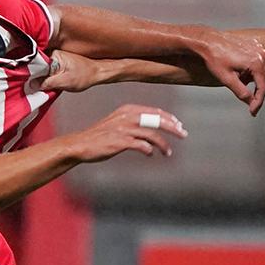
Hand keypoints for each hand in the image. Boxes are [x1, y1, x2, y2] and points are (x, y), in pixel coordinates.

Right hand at [31, 49, 105, 93]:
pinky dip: (48, 80)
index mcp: (54, 55)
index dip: (31, 75)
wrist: (97, 73)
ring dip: (43, 80)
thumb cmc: (86, 75)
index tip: (29, 84)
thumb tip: (32, 85)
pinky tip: (51, 84)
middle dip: (37, 79)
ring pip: (42, 71)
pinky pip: (47, 72)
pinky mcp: (57, 64)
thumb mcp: (65, 82)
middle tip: (39, 88)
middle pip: (37, 68)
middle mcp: (53, 55)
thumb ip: (48, 83)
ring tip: (49, 86)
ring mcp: (55, 59)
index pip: (35, 64)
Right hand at [66, 104, 186, 162]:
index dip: (169, 118)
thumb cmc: (99, 136)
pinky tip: (150, 155)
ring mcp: (124, 129)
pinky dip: (149, 150)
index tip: (179, 125)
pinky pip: (142, 146)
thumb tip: (150, 136)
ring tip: (168, 153)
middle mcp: (128, 117)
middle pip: (157, 120)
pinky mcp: (121, 141)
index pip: (154, 111)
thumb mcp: (117, 124)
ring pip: (153, 134)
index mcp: (128, 110)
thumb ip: (133, 124)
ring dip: (163, 144)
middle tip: (183, 134)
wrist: (80, 145)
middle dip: (173, 127)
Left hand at [194, 30, 264, 115]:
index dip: (258, 101)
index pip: (263, 87)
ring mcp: (258, 48)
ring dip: (250, 79)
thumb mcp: (227, 79)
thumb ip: (241, 92)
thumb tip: (250, 103)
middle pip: (262, 79)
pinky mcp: (254, 45)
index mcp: (256, 62)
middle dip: (254, 92)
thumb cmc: (215, 58)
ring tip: (235, 80)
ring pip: (259, 71)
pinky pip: (255, 63)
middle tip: (247, 104)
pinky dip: (249, 71)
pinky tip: (237, 72)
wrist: (208, 41)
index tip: (253, 112)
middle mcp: (260, 54)